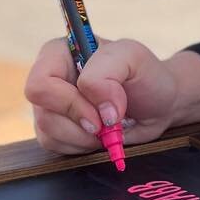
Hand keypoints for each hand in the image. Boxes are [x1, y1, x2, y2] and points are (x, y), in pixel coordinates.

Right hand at [25, 36, 181, 155]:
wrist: (159, 104)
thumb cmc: (145, 75)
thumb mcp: (132, 57)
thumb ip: (108, 72)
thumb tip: (98, 109)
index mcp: (58, 53)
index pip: (40, 83)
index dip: (69, 102)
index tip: (104, 111)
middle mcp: (49, 78)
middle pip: (43, 112)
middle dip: (81, 124)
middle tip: (108, 123)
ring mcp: (49, 105)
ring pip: (48, 132)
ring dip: (85, 137)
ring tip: (108, 126)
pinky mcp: (55, 129)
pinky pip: (55, 146)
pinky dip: (83, 146)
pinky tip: (100, 135)